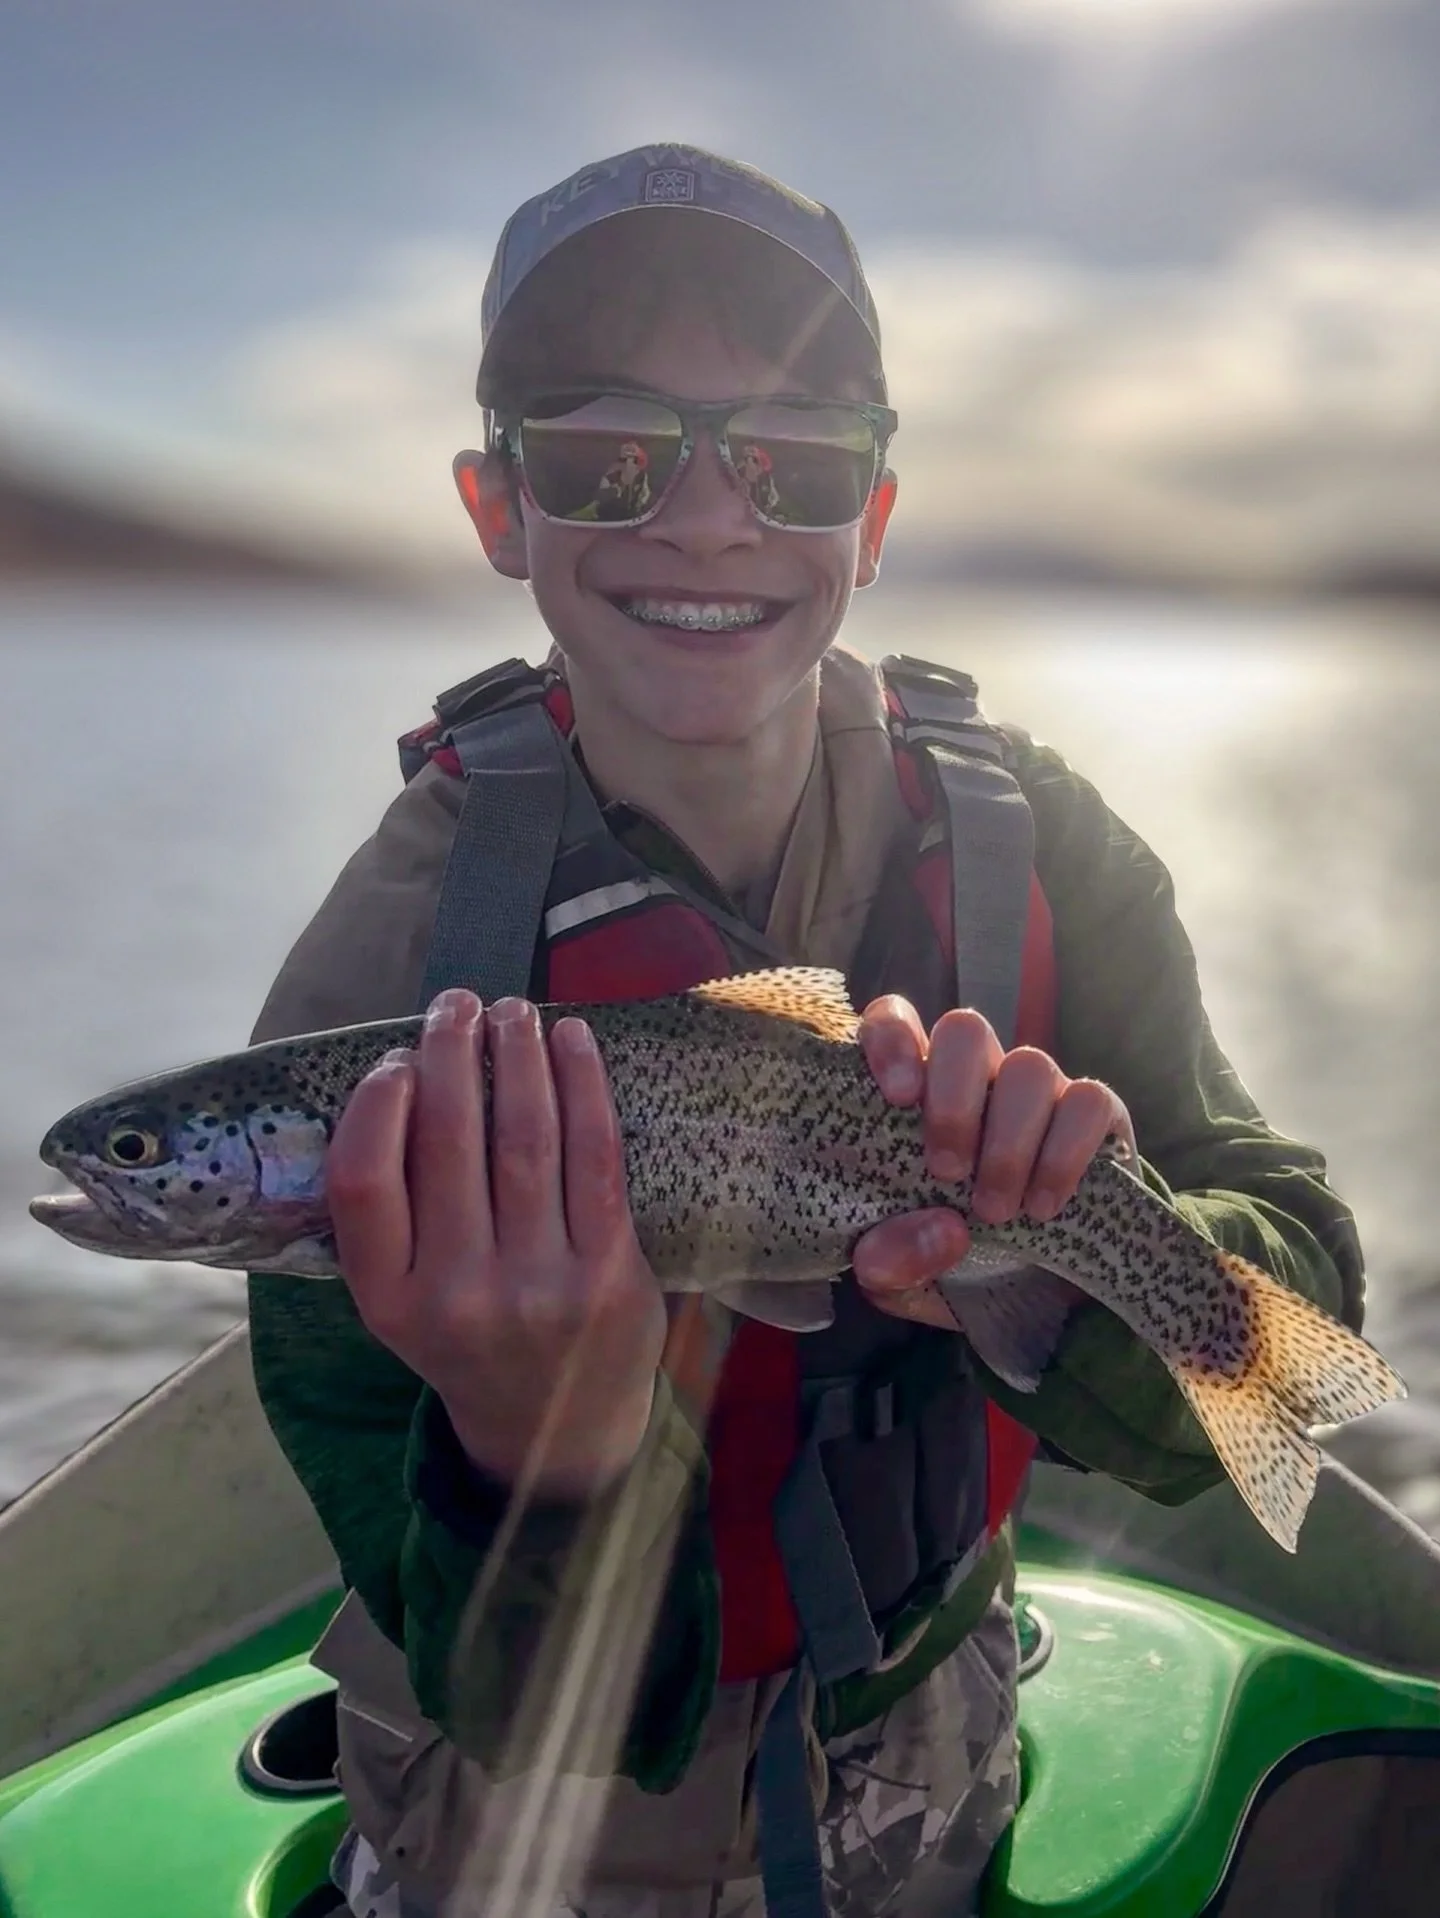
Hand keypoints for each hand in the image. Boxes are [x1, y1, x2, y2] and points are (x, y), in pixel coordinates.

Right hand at [326, 989, 666, 1498]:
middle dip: (452, 1053)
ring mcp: (540, 1286)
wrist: (558, 1432)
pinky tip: (573, 1041)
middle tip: (458, 1003)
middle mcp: (459, 1295)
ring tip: (513, 1010)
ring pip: (525, 1138)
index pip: (363, 1182)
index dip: (376, 1105)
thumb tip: (407, 1074)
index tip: (394, 1060)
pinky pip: (594, 1155)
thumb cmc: (472, 1339)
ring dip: (519, 1055)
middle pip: (450, 1142)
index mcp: (390, 1301)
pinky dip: (583, 1086)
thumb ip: (395, 1215)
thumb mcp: (403, 1303)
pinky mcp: (609, 1273)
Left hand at [851, 1000, 1135, 1329]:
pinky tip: (1044, 1206)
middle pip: (965, 1030)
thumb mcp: (899, 1282)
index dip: (893, 1039)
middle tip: (948, 1173)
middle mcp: (976, 1077)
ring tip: (995, 1212)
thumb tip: (944, 1229)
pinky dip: (1065, 1155)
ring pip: (1029, 1065)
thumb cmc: (946, 1267)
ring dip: (1010, 1143)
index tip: (898, 1096)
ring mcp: (1037, 1090)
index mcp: (913, 1094)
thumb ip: (890, 1262)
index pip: (894, 1020)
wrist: (1032, 1298)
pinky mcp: (1096, 1113)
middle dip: (954, 1102)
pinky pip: (1089, 1102)